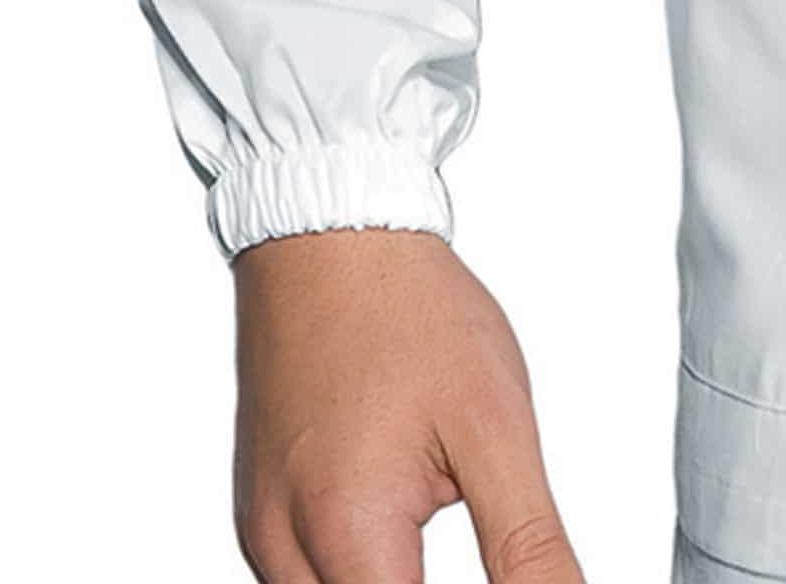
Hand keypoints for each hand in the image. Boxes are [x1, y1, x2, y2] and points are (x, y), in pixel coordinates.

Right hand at [233, 230, 583, 582]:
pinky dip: (354, 560)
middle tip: (469, 524)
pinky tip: (386, 505)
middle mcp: (281, 539)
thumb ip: (530, 550)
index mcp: (346, 531)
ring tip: (426, 504)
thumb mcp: (494, 428)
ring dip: (386, 581)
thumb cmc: (403, 308)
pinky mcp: (256, 492)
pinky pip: (299, 568)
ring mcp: (259, 517)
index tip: (505, 564)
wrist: (329, 237)